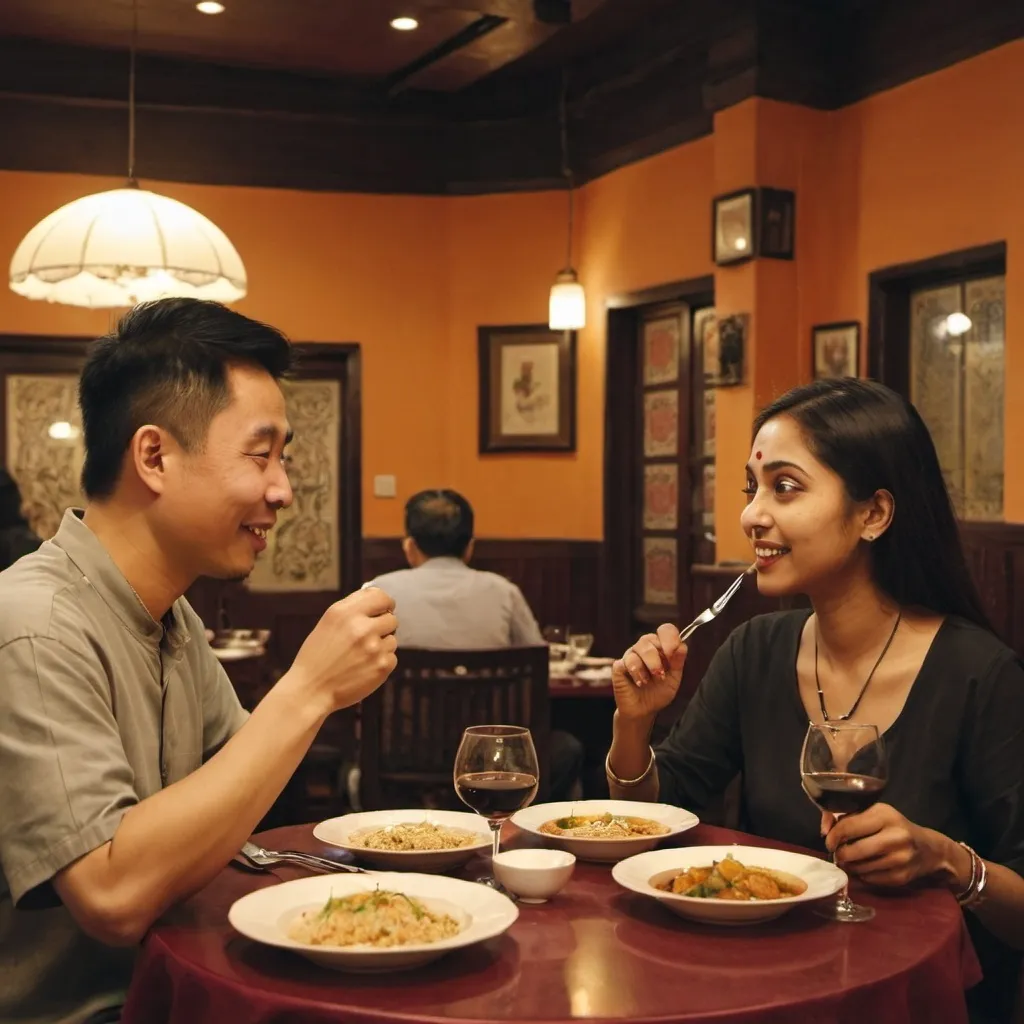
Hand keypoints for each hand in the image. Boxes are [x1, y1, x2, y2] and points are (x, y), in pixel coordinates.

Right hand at [290, 586, 397, 712]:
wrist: (310, 690)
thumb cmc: (318, 656)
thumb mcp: (328, 622)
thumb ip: (353, 607)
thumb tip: (378, 596)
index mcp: (345, 612)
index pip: (381, 597)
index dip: (385, 604)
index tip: (382, 611)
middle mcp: (361, 628)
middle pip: (391, 619)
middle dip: (382, 628)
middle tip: (365, 640)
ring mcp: (373, 648)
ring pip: (392, 640)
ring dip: (381, 647)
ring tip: (360, 656)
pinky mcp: (382, 666)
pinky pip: (392, 658)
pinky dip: (381, 663)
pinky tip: (363, 668)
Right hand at [611, 624, 686, 720]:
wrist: (644, 710)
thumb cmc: (659, 692)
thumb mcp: (674, 678)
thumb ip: (678, 662)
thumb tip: (682, 646)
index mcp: (660, 647)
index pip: (665, 630)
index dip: (670, 638)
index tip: (672, 653)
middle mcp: (644, 648)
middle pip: (648, 639)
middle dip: (657, 659)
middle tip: (660, 675)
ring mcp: (630, 656)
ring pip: (636, 649)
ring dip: (646, 668)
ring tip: (649, 682)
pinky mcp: (619, 667)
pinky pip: (625, 662)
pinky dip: (635, 674)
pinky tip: (640, 683)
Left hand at [823, 803, 968, 889]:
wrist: (929, 849)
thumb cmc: (893, 827)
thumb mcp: (873, 814)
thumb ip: (847, 817)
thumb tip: (825, 830)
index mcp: (885, 815)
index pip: (848, 827)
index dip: (833, 837)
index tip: (829, 842)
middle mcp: (895, 836)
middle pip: (853, 851)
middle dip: (840, 854)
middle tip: (838, 854)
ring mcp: (901, 859)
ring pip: (860, 868)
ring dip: (850, 866)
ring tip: (851, 860)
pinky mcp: (902, 877)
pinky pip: (870, 879)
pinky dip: (862, 875)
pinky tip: (865, 867)